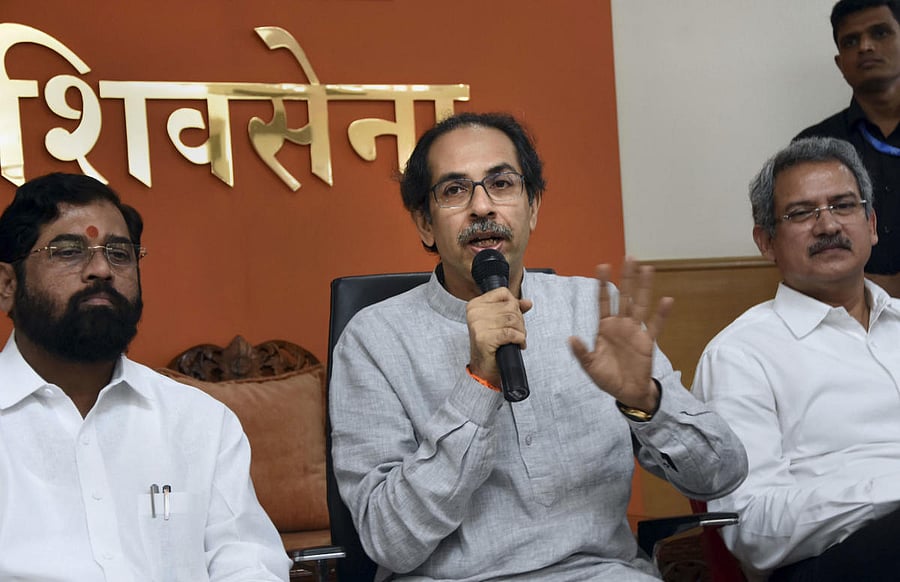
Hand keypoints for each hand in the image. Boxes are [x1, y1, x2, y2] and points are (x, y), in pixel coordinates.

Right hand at [467, 288, 532, 386]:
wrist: (484, 366)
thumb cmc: (492, 342)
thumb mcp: (501, 321)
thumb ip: (513, 309)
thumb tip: (528, 303)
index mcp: (475, 304)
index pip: (503, 293)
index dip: (514, 305)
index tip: (513, 319)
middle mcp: (474, 313)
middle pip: (510, 307)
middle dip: (520, 321)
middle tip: (516, 332)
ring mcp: (477, 325)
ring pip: (512, 320)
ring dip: (521, 331)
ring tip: (517, 339)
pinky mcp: (484, 338)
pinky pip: (511, 333)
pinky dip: (519, 339)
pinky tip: (518, 344)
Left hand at [569, 258, 671, 411]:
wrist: (627, 393)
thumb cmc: (607, 378)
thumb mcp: (590, 366)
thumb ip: (582, 352)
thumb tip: (571, 338)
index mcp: (604, 328)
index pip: (603, 302)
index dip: (602, 285)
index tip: (602, 265)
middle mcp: (620, 325)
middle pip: (624, 296)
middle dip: (626, 278)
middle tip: (629, 257)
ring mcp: (635, 332)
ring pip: (639, 304)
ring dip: (644, 288)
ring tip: (648, 269)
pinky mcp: (648, 342)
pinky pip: (655, 326)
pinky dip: (661, 314)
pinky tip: (666, 300)